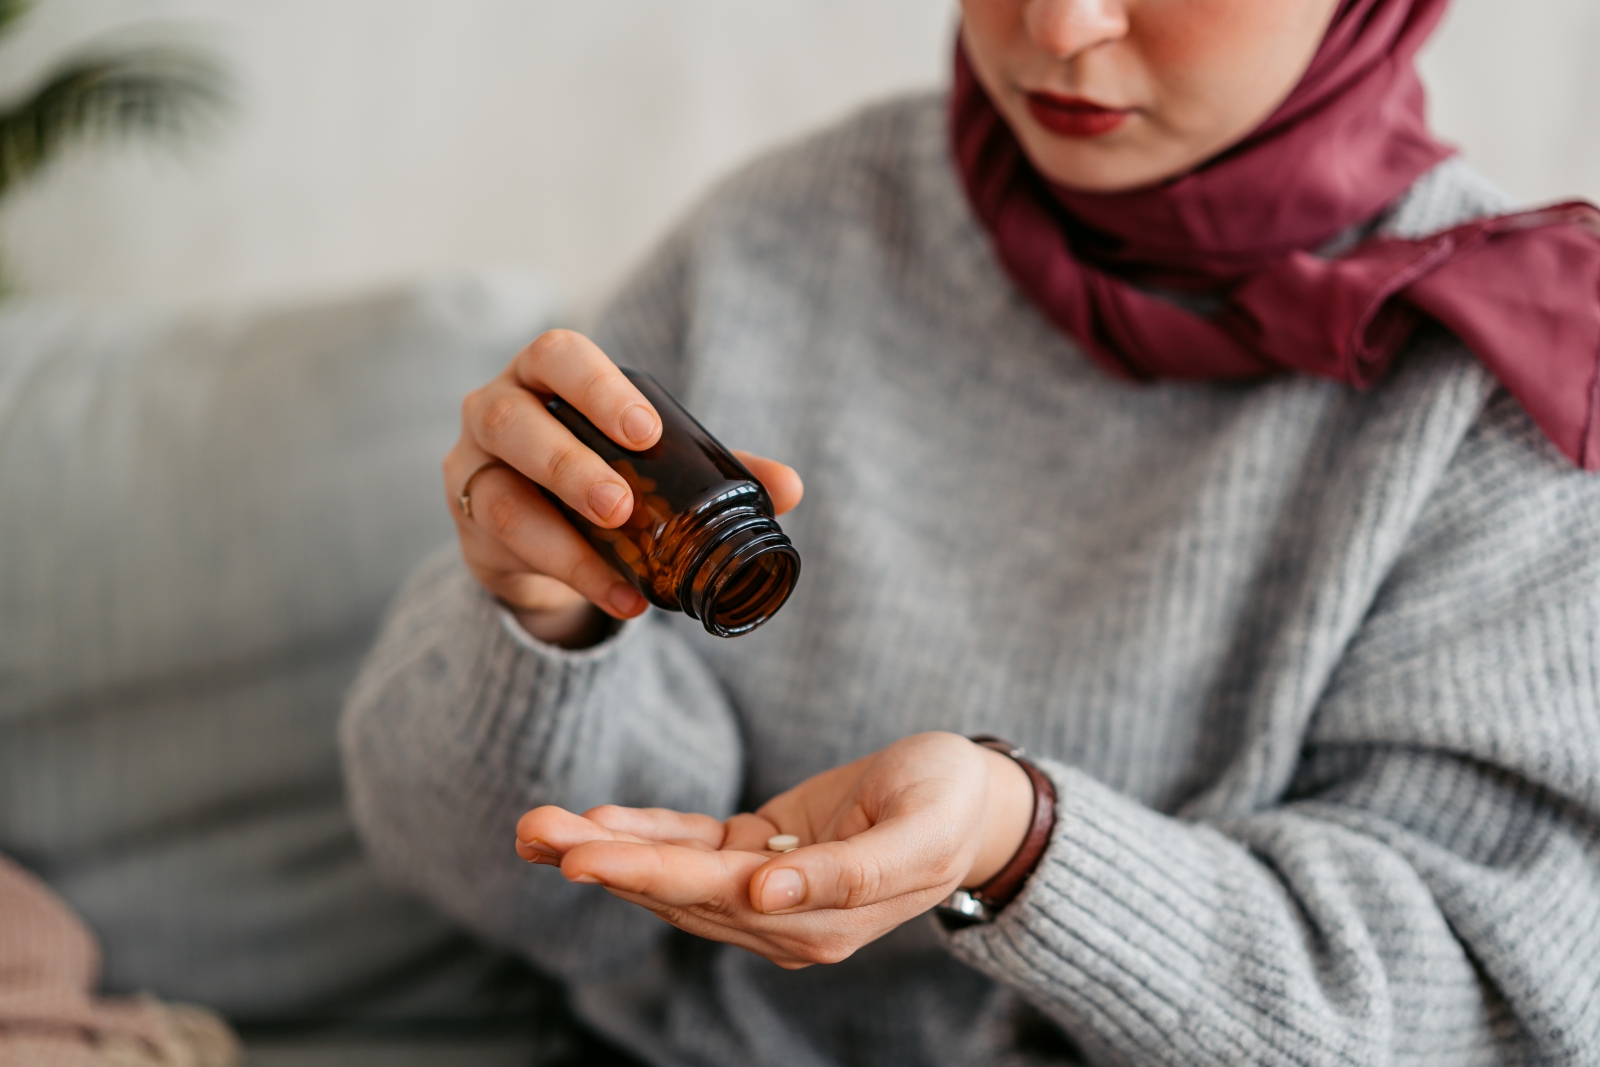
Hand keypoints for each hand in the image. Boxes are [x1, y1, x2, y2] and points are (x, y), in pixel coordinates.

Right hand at [444, 330, 802, 646]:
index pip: (557, 356)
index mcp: (544, 376)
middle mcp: (495, 410)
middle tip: (622, 503)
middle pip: (510, 415)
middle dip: (568, 459)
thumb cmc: (596, 473)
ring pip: (497, 488)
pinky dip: (572, 572)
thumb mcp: (652, 466)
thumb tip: (791, 487)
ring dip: (560, 524)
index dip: (596, 386)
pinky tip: (620, 597)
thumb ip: (713, 471)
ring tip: (619, 544)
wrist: (537, 538)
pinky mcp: (468, 526)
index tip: (645, 431)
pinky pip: (509, 547)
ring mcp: (471, 468)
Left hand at [513, 732, 1033, 967]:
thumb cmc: (952, 805)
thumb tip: (769, 895)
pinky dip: (646, 831)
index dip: (646, 872)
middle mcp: (782, 915)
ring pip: (673, 872)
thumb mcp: (919, 832)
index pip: (713, 895)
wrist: (976, 802)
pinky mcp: (764, 851)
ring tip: (538, 823)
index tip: (580, 856)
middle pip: (676, 889)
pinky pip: (694, 845)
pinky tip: (597, 818)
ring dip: (605, 848)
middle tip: (532, 830)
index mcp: (819, 919)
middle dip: (600, 859)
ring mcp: (769, 888)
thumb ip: (848, 873)